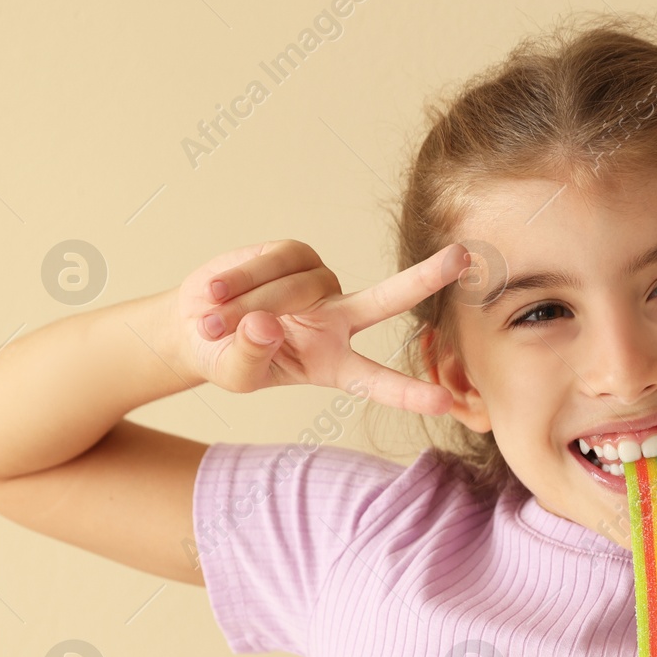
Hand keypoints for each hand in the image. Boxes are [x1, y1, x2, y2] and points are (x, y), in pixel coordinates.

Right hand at [167, 239, 470, 412]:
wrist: (194, 322)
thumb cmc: (225, 356)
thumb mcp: (236, 374)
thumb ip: (250, 356)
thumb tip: (265, 325)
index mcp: (334, 364)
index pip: (377, 380)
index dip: (409, 393)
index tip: (444, 402)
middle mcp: (340, 320)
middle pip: (387, 298)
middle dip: (424, 277)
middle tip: (462, 258)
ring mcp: (320, 284)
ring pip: (294, 289)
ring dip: (245, 307)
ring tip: (211, 323)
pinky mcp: (296, 254)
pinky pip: (273, 263)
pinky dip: (239, 281)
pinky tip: (216, 293)